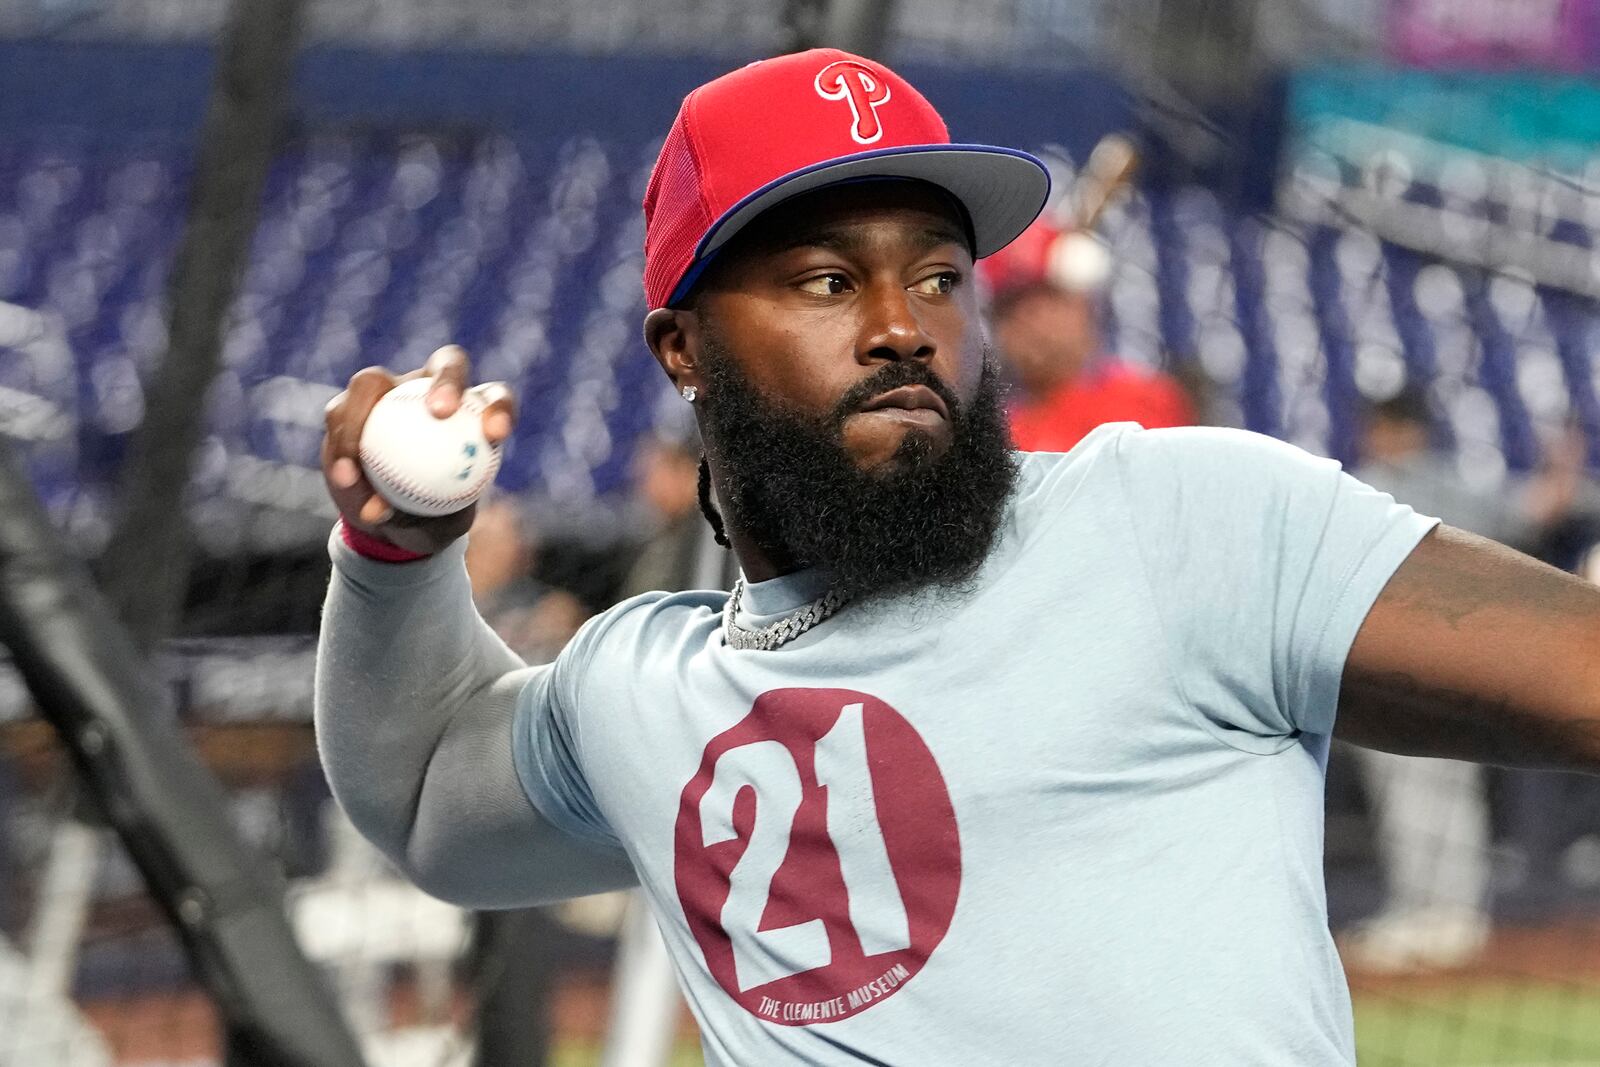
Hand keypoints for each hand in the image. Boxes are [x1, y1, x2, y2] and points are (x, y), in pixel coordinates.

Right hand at [322, 345, 516, 556]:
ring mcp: (387, 391)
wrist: (385, 518)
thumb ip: (424, 521)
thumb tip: (395, 512)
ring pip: (373, 382)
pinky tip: (343, 476)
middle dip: (448, 381)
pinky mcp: (348, 406)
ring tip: (360, 458)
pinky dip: (340, 444)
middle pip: (448, 364)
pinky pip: (340, 415)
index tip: (495, 434)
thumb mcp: (434, 531)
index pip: (495, 398)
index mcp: (472, 413)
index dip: (499, 408)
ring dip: (363, 414)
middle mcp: (432, 389)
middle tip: (440, 412)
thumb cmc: (425, 521)